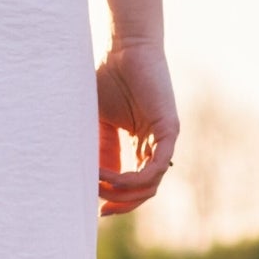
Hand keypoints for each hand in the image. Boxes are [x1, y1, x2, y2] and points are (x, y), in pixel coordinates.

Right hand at [95, 39, 178, 215]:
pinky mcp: (168, 130)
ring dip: (124, 192)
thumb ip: (98, 149)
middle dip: (122, 204)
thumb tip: (89, 180)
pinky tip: (109, 176)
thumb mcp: (97, 122)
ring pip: (150, 184)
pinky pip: (155, 167)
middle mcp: (154, 146)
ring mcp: (163, 140)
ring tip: (99, 186)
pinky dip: (133, 178)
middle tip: (100, 208)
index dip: (117, 200)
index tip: (96, 209)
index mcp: (139, 145)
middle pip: (145, 191)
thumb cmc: (108, 79)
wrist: (123, 50)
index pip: (135, 185)